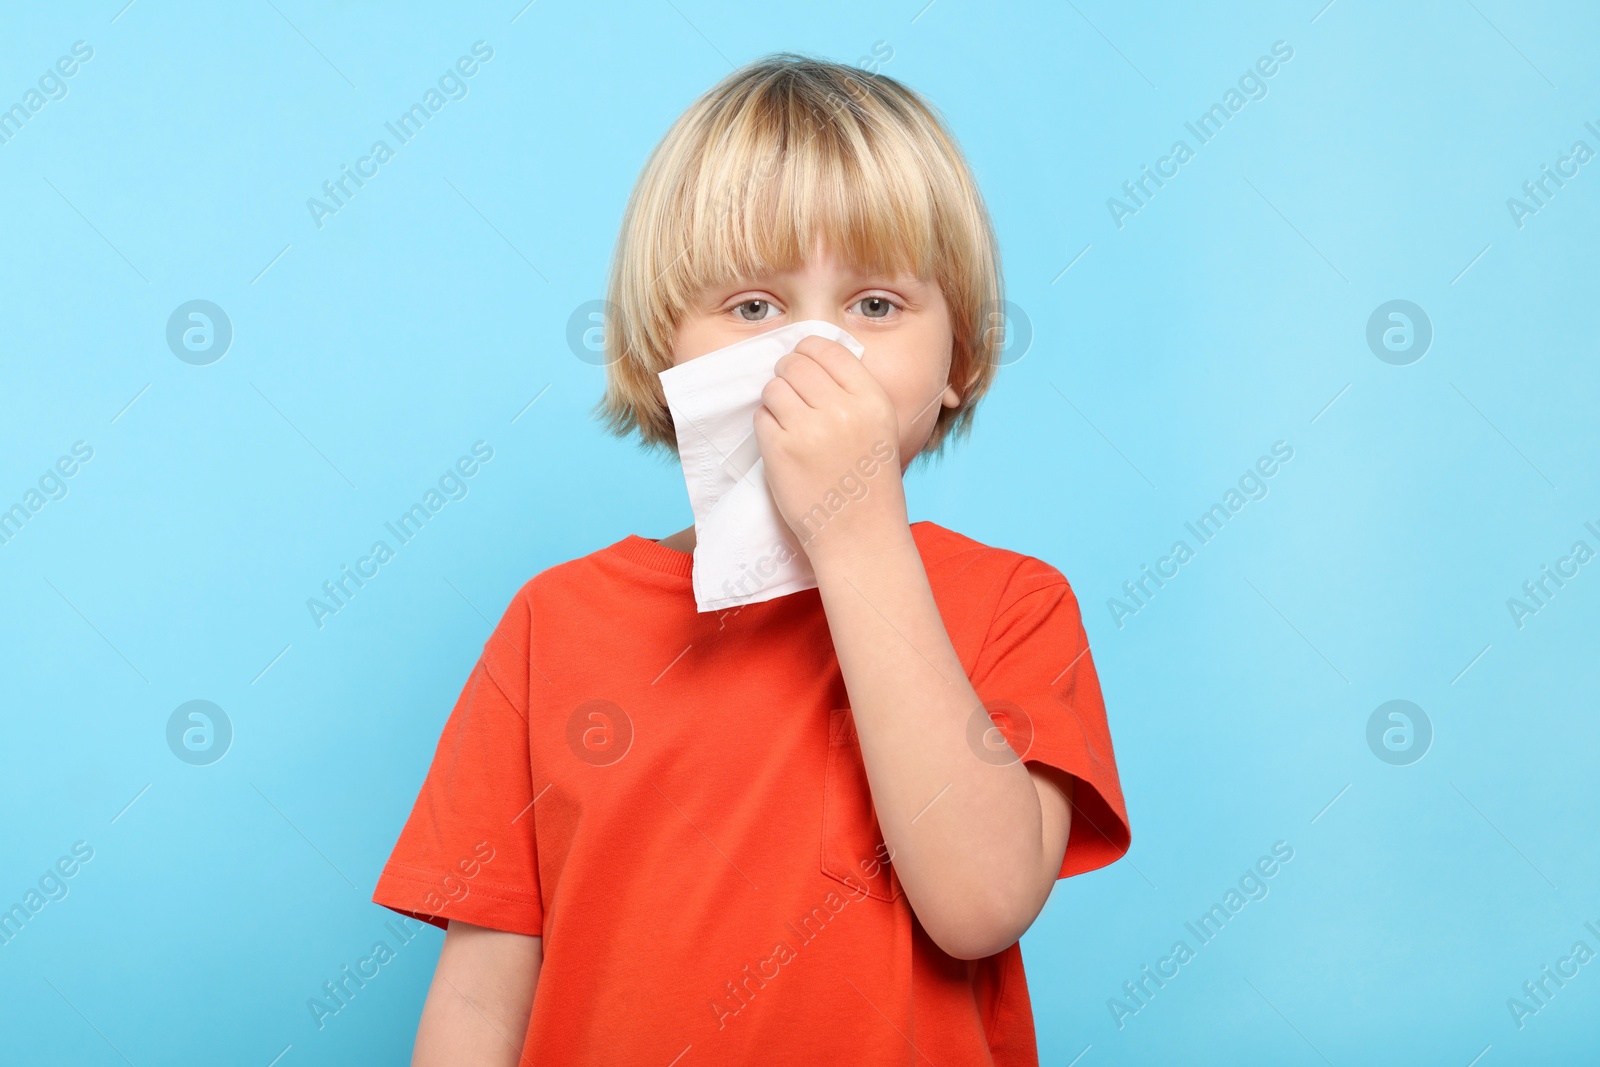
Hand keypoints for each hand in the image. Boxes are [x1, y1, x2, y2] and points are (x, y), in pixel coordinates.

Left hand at [753, 335, 906, 566]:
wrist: (859, 534)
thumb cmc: (868, 481)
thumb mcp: (879, 426)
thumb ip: (853, 390)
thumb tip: (808, 354)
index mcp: (872, 399)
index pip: (827, 349)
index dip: (808, 352)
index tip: (804, 365)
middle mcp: (843, 409)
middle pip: (795, 364)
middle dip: (787, 374)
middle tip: (791, 395)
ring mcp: (809, 430)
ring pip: (774, 388)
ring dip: (775, 401)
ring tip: (788, 423)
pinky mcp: (781, 451)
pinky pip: (761, 416)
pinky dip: (766, 426)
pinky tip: (782, 444)